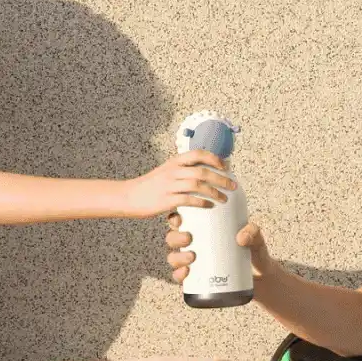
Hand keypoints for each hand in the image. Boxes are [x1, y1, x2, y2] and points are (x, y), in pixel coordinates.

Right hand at [122, 150, 236, 217]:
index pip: (198, 154)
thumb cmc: (148, 187)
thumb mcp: (165, 172)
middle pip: (203, 171)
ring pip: (198, 185)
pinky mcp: (166, 200)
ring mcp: (169, 185)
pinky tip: (210, 206)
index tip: (227, 166)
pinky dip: (202, 202)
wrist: (128, 196)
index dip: (215, 159)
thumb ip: (181, 171)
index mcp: (174, 162)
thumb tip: (200, 173)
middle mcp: (173, 171)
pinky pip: (189, 200)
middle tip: (233, 186)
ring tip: (224, 199)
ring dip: (215, 192)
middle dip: (222, 178)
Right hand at [165, 217, 277, 282]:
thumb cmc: (254, 251)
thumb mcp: (256, 238)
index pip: (183, 220)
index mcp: (203, 229)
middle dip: (175, 237)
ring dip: (177, 257)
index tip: (180, 218)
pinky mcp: (197, 279)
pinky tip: (186, 273)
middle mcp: (194, 245)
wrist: (261, 277)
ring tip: (192, 257)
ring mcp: (194, 262)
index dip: (175, 218)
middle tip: (188, 238)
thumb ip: (253, 232)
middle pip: (173, 238)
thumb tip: (241, 237)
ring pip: (174, 258)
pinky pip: (180, 277)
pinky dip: (179, 275)